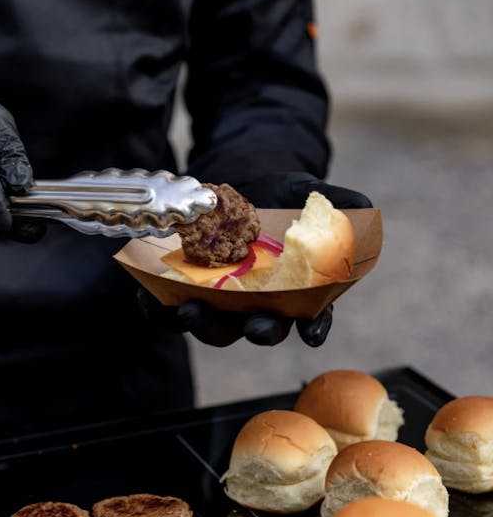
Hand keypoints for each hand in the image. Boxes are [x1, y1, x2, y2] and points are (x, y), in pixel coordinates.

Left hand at [137, 172, 371, 347]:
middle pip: (261, 329)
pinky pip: (170, 312)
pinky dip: (158, 312)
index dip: (314, 327)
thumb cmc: (282, 195)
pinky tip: (150, 302)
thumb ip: (336, 202)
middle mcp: (260, 303)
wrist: (237, 183)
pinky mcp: (186, 291)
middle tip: (255, 328)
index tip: (312, 333)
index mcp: (297, 290)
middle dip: (259, 331)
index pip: (312, 316)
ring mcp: (222, 301)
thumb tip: (365, 206)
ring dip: (204, 325)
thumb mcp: (308, 191)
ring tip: (191, 312)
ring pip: (215, 326)